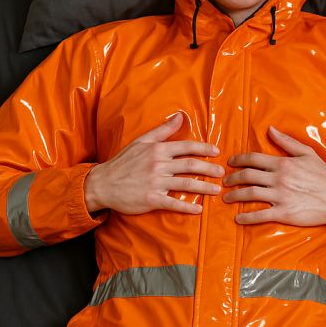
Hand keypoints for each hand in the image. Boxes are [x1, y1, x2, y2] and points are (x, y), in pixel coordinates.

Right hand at [84, 112, 223, 214]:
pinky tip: (198, 210)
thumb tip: (180, 116)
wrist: (102, 184)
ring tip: (217, 190)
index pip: (186, 147)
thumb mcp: (140, 142)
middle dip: (209, 169)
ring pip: (186, 184)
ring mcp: (156, 183)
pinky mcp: (152, 199)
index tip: (216, 152)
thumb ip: (162, 130)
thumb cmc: (123, 162)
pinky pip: (174, 203)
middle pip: (191, 165)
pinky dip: (187, 207)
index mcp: (157, 150)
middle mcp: (158, 165)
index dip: (204, 148)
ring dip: (204, 188)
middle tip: (222, 173)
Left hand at [222, 126, 325, 225]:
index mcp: (283, 163)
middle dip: (232, 178)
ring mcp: (281, 196)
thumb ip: (287, 142)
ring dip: (235, 196)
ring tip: (226, 198)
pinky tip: (238, 218)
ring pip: (250, 194)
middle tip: (224, 182)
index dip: (238, 160)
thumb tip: (270, 129)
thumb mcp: (308, 153)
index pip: (253, 159)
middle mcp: (279, 179)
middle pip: (247, 176)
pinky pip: (260, 215)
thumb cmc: (324, 176)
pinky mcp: (284, 213)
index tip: (230, 163)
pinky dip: (247, 217)